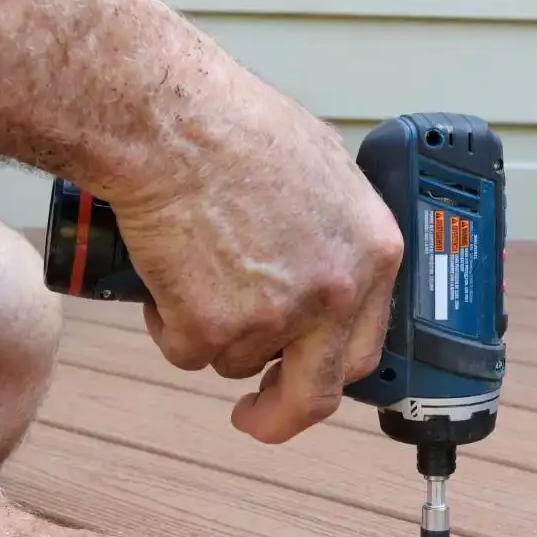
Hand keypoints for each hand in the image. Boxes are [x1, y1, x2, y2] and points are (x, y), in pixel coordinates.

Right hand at [105, 67, 402, 444]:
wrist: (171, 121)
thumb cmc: (234, 127)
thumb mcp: (321, 173)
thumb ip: (332, 235)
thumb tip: (322, 264)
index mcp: (372, 254)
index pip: (365, 345)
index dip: (329, 369)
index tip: (304, 381)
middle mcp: (335, 293)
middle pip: (316, 393)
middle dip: (280, 414)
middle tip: (253, 414)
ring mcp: (277, 317)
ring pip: (236, 361)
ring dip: (209, 332)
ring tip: (189, 261)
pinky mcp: (213, 329)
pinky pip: (185, 351)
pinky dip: (167, 323)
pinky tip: (164, 267)